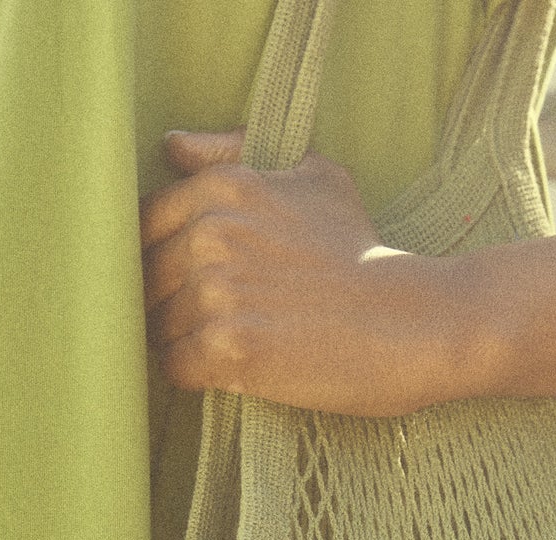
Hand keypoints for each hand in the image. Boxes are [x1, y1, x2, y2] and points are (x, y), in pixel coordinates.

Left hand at [139, 130, 462, 415]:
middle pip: (144, 280)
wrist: (413, 321)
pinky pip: (175, 367)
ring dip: (184, 341)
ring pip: (156, 327)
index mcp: (221, 188)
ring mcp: (215, 294)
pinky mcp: (228, 349)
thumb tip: (173, 148)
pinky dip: (195, 375)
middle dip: (168, 303)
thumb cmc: (365, 253)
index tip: (193, 281)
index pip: (142, 226)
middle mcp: (209, 235)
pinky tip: (233, 371)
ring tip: (230, 347)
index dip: (163, 260)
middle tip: (215, 322)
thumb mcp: (315, 176)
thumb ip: (235, 152)